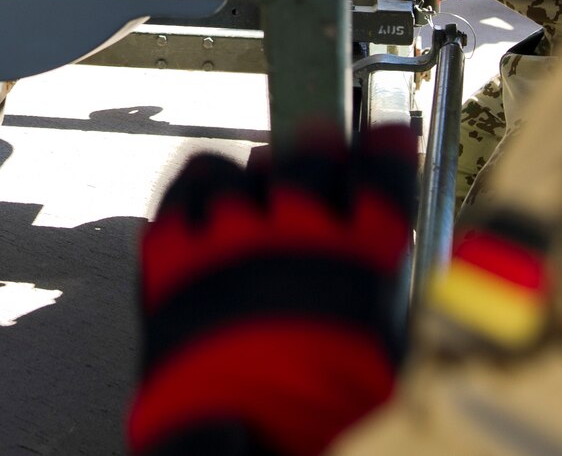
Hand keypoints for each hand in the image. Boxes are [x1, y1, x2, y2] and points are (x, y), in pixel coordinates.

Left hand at [128, 126, 417, 455]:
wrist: (236, 450)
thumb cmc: (315, 423)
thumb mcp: (382, 363)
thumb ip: (386, 304)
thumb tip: (391, 280)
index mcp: (357, 266)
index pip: (380, 180)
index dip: (385, 152)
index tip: (387, 137)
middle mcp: (290, 239)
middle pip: (306, 162)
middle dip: (317, 148)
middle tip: (322, 140)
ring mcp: (225, 241)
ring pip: (241, 171)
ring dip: (256, 170)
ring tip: (262, 174)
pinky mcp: (170, 257)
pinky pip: (182, 193)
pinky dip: (197, 188)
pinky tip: (207, 194)